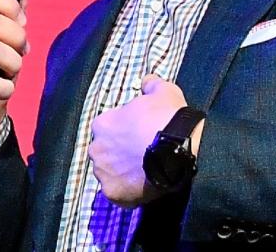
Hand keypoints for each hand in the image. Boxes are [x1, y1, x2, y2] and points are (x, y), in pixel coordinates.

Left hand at [89, 74, 187, 206]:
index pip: (108, 130)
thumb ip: (152, 85)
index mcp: (102, 124)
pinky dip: (128, 192)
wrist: (179, 149)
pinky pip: (118, 193)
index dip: (124, 134)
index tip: (139, 137)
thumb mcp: (164, 92)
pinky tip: (142, 188)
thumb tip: (147, 80)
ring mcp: (103, 172)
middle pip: (106, 153)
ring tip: (144, 174)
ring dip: (122, 174)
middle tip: (142, 157)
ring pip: (110, 174)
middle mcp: (96, 148)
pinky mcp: (113, 192)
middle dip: (120, 154)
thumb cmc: (168, 118)